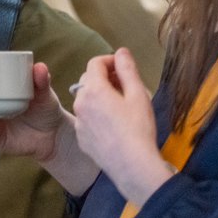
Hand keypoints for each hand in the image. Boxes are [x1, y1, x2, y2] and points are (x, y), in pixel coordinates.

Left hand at [72, 48, 173, 205]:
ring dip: (100, 96)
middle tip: (125, 85)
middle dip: (105, 77)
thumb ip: (127, 69)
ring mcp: (79, 122)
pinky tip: (114, 124)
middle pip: (88, 80)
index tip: (124, 67)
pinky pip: (86, 118)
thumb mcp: (138, 94)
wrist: (132, 165)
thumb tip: (121, 52)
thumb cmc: (138, 128)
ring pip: (86, 100)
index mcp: (94, 90)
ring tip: (121, 105)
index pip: (95, 63)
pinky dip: (97, 114)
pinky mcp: (82, 138)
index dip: (110, 60)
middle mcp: (80, 103)